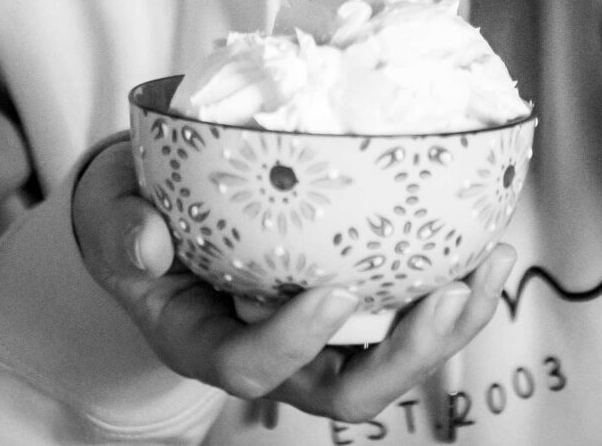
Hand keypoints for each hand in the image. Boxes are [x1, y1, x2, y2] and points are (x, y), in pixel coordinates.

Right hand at [71, 138, 515, 421]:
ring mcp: (310, 339)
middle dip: (404, 356)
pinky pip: (400, 319)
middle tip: (447, 294)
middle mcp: (265, 355)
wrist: (147, 209)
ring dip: (446, 328)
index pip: (249, 368)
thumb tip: (148, 243)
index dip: (293, 342)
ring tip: (490, 266)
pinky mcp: (342, 311)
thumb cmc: (130, 211)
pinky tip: (486, 247)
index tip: (333, 290)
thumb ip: (122, 229)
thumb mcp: (110, 214)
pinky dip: (448, 290)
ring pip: (386, 366)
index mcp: (201, 341)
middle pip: (343, 392)